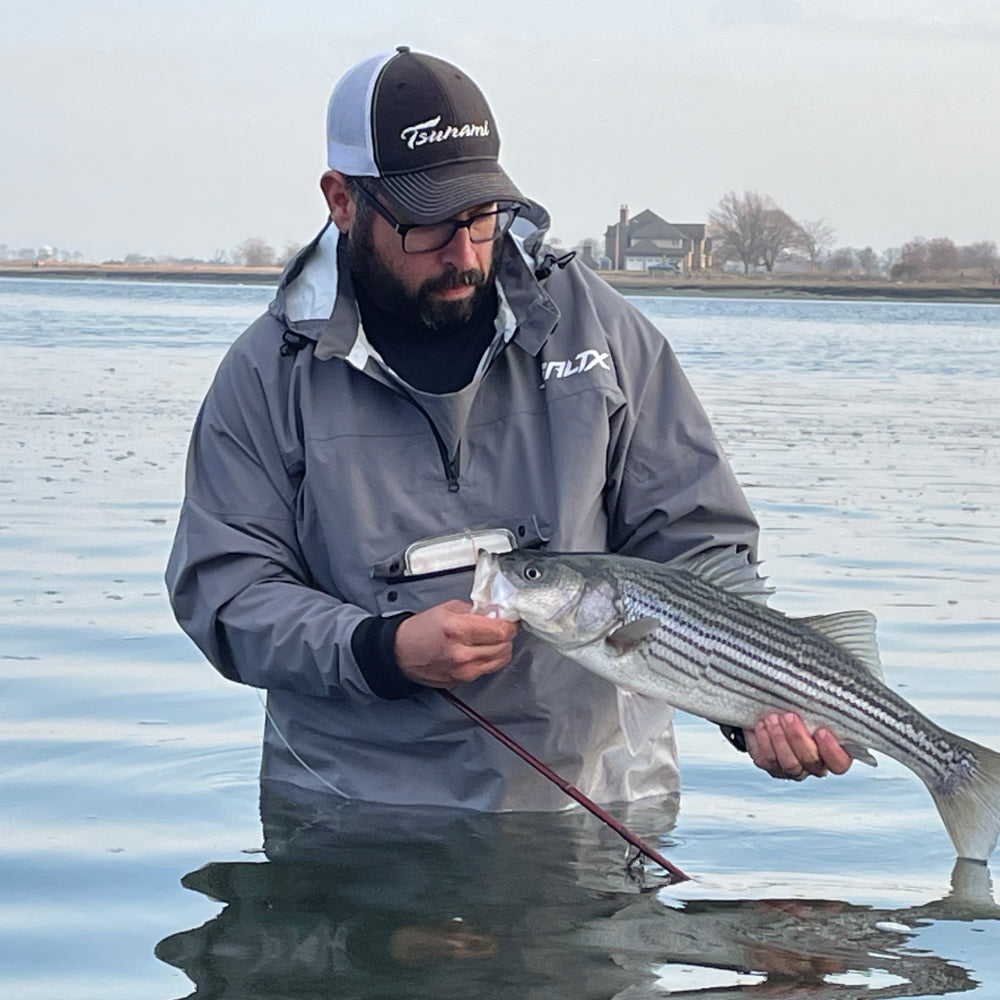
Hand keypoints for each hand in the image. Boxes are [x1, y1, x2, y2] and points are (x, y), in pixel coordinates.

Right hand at [394, 600, 517, 687]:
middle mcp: (462, 653)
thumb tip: (495, 613)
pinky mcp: (462, 680)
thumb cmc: (421, 630)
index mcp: (458, 630)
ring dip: (500, 649)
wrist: (400, 653)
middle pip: (504, 647)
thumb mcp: (448, 609)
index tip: (509, 620)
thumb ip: (475, 611)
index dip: (509, 624)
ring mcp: (463, 670)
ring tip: (490, 640)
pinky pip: (487, 669)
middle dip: (506, 636)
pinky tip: (478, 651)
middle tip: (500, 629)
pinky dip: (488, 659)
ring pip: (500, 660)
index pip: (500, 630)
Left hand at [745, 712, 852, 780]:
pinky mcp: (770, 766)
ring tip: (772, 718)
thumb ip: (822, 706)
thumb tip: (827, 686)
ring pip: (788, 763)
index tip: (822, 731)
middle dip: (798, 738)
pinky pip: (766, 760)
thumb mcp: (812, 705)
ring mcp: (792, 768)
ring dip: (779, 739)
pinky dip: (763, 741)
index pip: (839, 763)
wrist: (771, 711)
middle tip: (789, 716)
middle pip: (811, 761)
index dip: (832, 751)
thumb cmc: (798, 707)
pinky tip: (761, 724)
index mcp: (832, 753)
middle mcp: (814, 765)